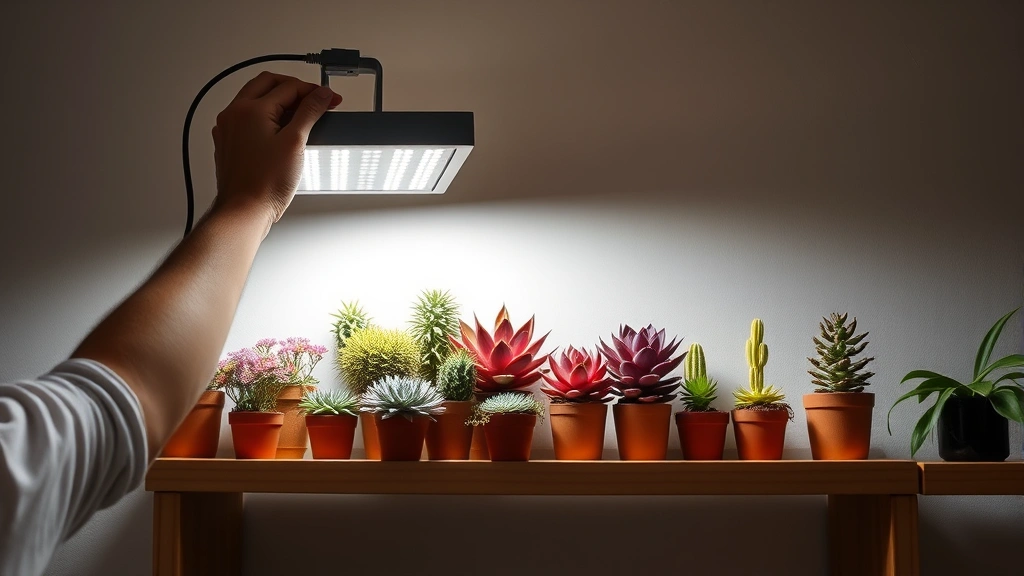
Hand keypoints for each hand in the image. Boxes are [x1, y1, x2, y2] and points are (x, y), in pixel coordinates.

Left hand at [211, 72, 341, 225]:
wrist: (244, 210)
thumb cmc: (264, 184)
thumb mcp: (295, 143)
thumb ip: (309, 112)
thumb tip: (321, 95)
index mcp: (250, 110)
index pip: (288, 87)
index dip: (313, 91)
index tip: (329, 99)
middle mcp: (234, 114)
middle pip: (268, 84)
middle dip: (294, 88)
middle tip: (315, 100)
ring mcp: (228, 128)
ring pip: (255, 98)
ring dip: (279, 100)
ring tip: (301, 114)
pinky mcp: (228, 142)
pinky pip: (247, 117)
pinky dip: (266, 116)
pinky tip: (280, 130)